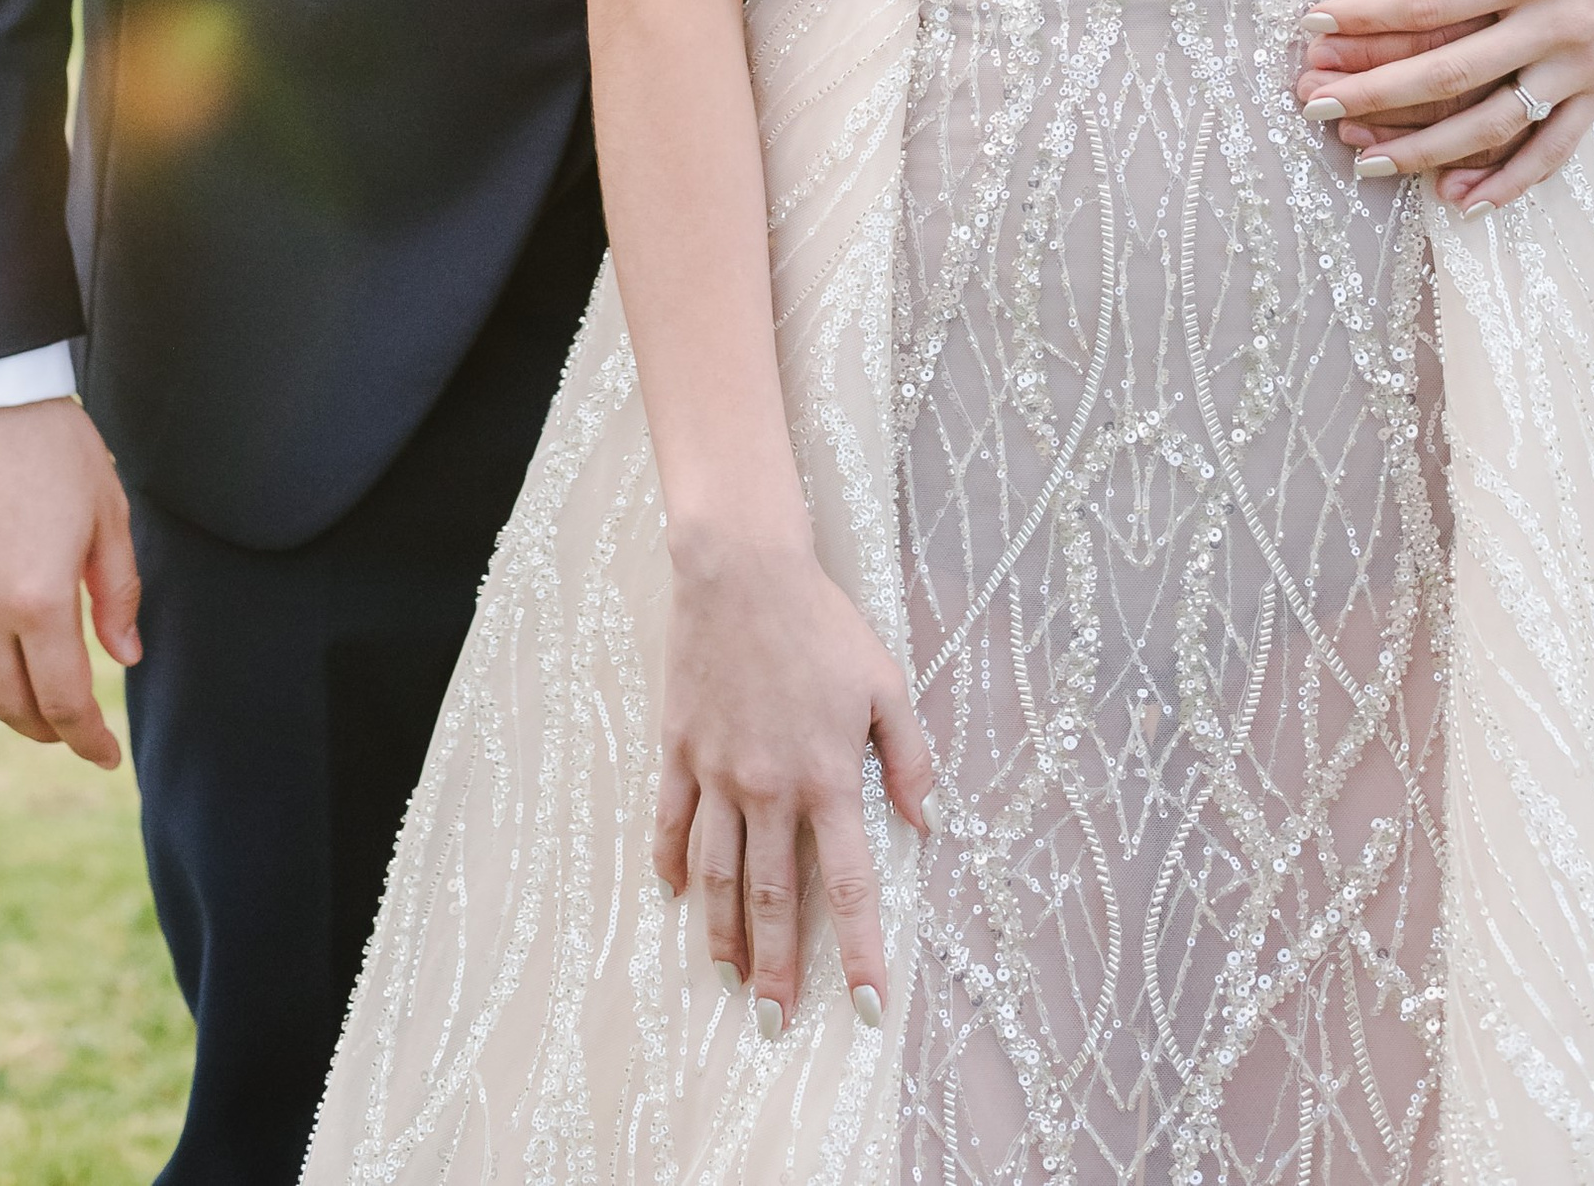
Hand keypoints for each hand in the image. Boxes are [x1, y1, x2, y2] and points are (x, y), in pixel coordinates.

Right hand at [0, 399, 140, 768]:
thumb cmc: (57, 449)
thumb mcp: (108, 516)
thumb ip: (117, 594)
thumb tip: (125, 658)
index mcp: (37, 599)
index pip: (64, 698)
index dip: (87, 738)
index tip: (107, 757)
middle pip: (11, 704)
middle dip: (47, 730)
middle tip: (74, 733)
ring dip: (4, 702)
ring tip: (35, 697)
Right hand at [655, 518, 932, 1035]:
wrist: (740, 570)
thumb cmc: (820, 622)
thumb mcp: (885, 682)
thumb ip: (908, 758)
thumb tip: (925, 823)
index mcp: (828, 778)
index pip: (850, 887)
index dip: (860, 953)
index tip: (866, 1009)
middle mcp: (770, 789)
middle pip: (775, 899)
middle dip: (778, 969)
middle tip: (776, 1024)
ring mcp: (717, 772)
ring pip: (718, 874)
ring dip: (724, 934)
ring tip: (730, 980)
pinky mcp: (679, 750)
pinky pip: (670, 822)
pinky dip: (669, 865)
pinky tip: (672, 897)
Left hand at [1296, 0, 1593, 211]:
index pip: (1431, 1)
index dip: (1365, 18)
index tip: (1309, 26)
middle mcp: (1560, 23)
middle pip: (1451, 71)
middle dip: (1374, 92)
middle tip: (1312, 104)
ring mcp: (1587, 66)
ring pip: (1494, 123)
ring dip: (1424, 148)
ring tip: (1361, 161)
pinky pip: (1554, 149)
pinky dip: (1508, 182)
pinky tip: (1458, 200)